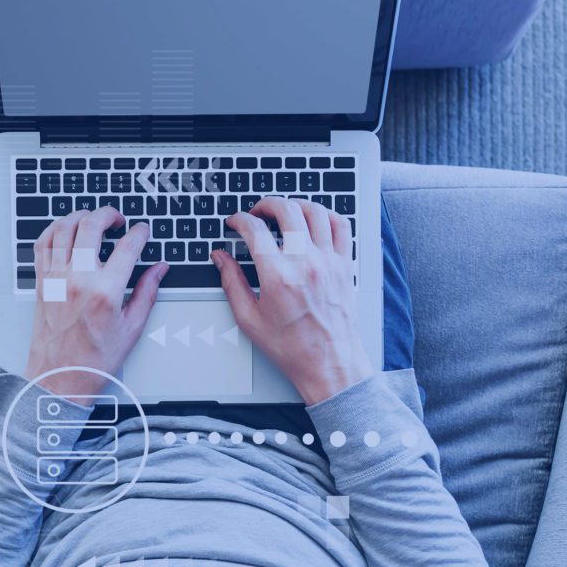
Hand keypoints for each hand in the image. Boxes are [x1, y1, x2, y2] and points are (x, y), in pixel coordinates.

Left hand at [22, 206, 168, 401]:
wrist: (59, 377)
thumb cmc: (93, 359)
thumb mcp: (131, 328)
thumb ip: (148, 292)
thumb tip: (159, 269)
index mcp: (105, 291)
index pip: (127, 246)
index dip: (140, 233)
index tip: (143, 232)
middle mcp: (77, 279)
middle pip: (91, 225)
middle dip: (109, 214)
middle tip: (118, 220)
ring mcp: (55, 278)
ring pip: (63, 227)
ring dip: (81, 216)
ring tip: (93, 221)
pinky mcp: (41, 282)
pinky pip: (42, 243)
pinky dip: (54, 230)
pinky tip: (66, 231)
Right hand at [216, 197, 371, 405]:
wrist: (330, 362)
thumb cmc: (292, 347)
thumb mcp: (249, 319)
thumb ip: (232, 282)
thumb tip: (221, 258)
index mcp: (278, 277)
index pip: (254, 230)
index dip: (239, 220)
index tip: (234, 222)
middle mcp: (306, 264)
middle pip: (286, 210)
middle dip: (266, 204)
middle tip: (257, 212)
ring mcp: (329, 262)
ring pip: (315, 211)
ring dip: (296, 205)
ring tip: (284, 212)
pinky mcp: (345, 265)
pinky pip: (341, 225)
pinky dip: (326, 215)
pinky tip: (314, 221)